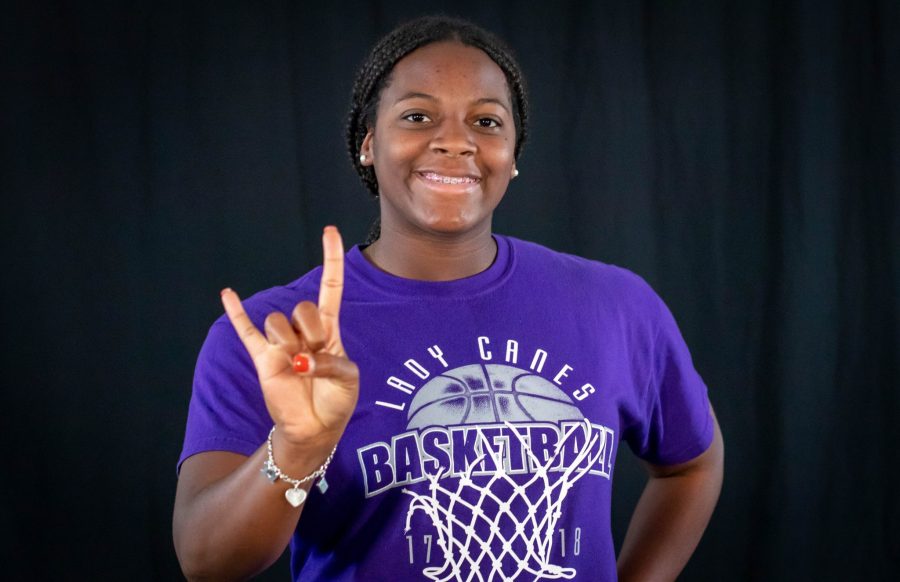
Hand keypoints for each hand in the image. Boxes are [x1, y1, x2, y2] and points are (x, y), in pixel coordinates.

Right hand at [220, 226, 358, 450]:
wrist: (315, 428)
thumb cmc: (337, 400)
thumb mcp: (348, 380)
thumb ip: (330, 364)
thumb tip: (299, 361)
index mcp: (329, 329)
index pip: (330, 287)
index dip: (330, 260)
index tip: (329, 230)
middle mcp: (302, 331)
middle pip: (301, 308)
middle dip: (311, 329)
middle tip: (316, 351)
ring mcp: (281, 343)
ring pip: (277, 322)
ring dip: (289, 342)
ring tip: (298, 365)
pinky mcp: (264, 359)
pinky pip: (246, 331)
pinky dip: (236, 313)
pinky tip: (227, 294)